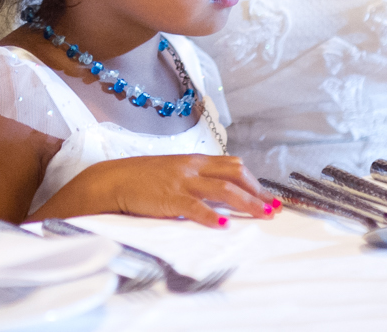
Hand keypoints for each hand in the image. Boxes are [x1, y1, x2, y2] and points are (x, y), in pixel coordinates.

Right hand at [32, 153, 275, 228]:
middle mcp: (192, 167)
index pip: (232, 165)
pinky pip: (196, 207)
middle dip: (257, 191)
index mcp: (193, 160)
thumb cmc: (142, 179)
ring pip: (224, 189)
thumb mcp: (172, 172)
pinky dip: (212, 216)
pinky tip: (224, 225)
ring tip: (263, 215)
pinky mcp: (170, 197)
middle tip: (273, 208)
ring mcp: (182, 181)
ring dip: (247, 203)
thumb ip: (194, 178)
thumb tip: (218, 192)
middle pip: (235, 173)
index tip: (269, 197)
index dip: (254, 181)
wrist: (113, 180)